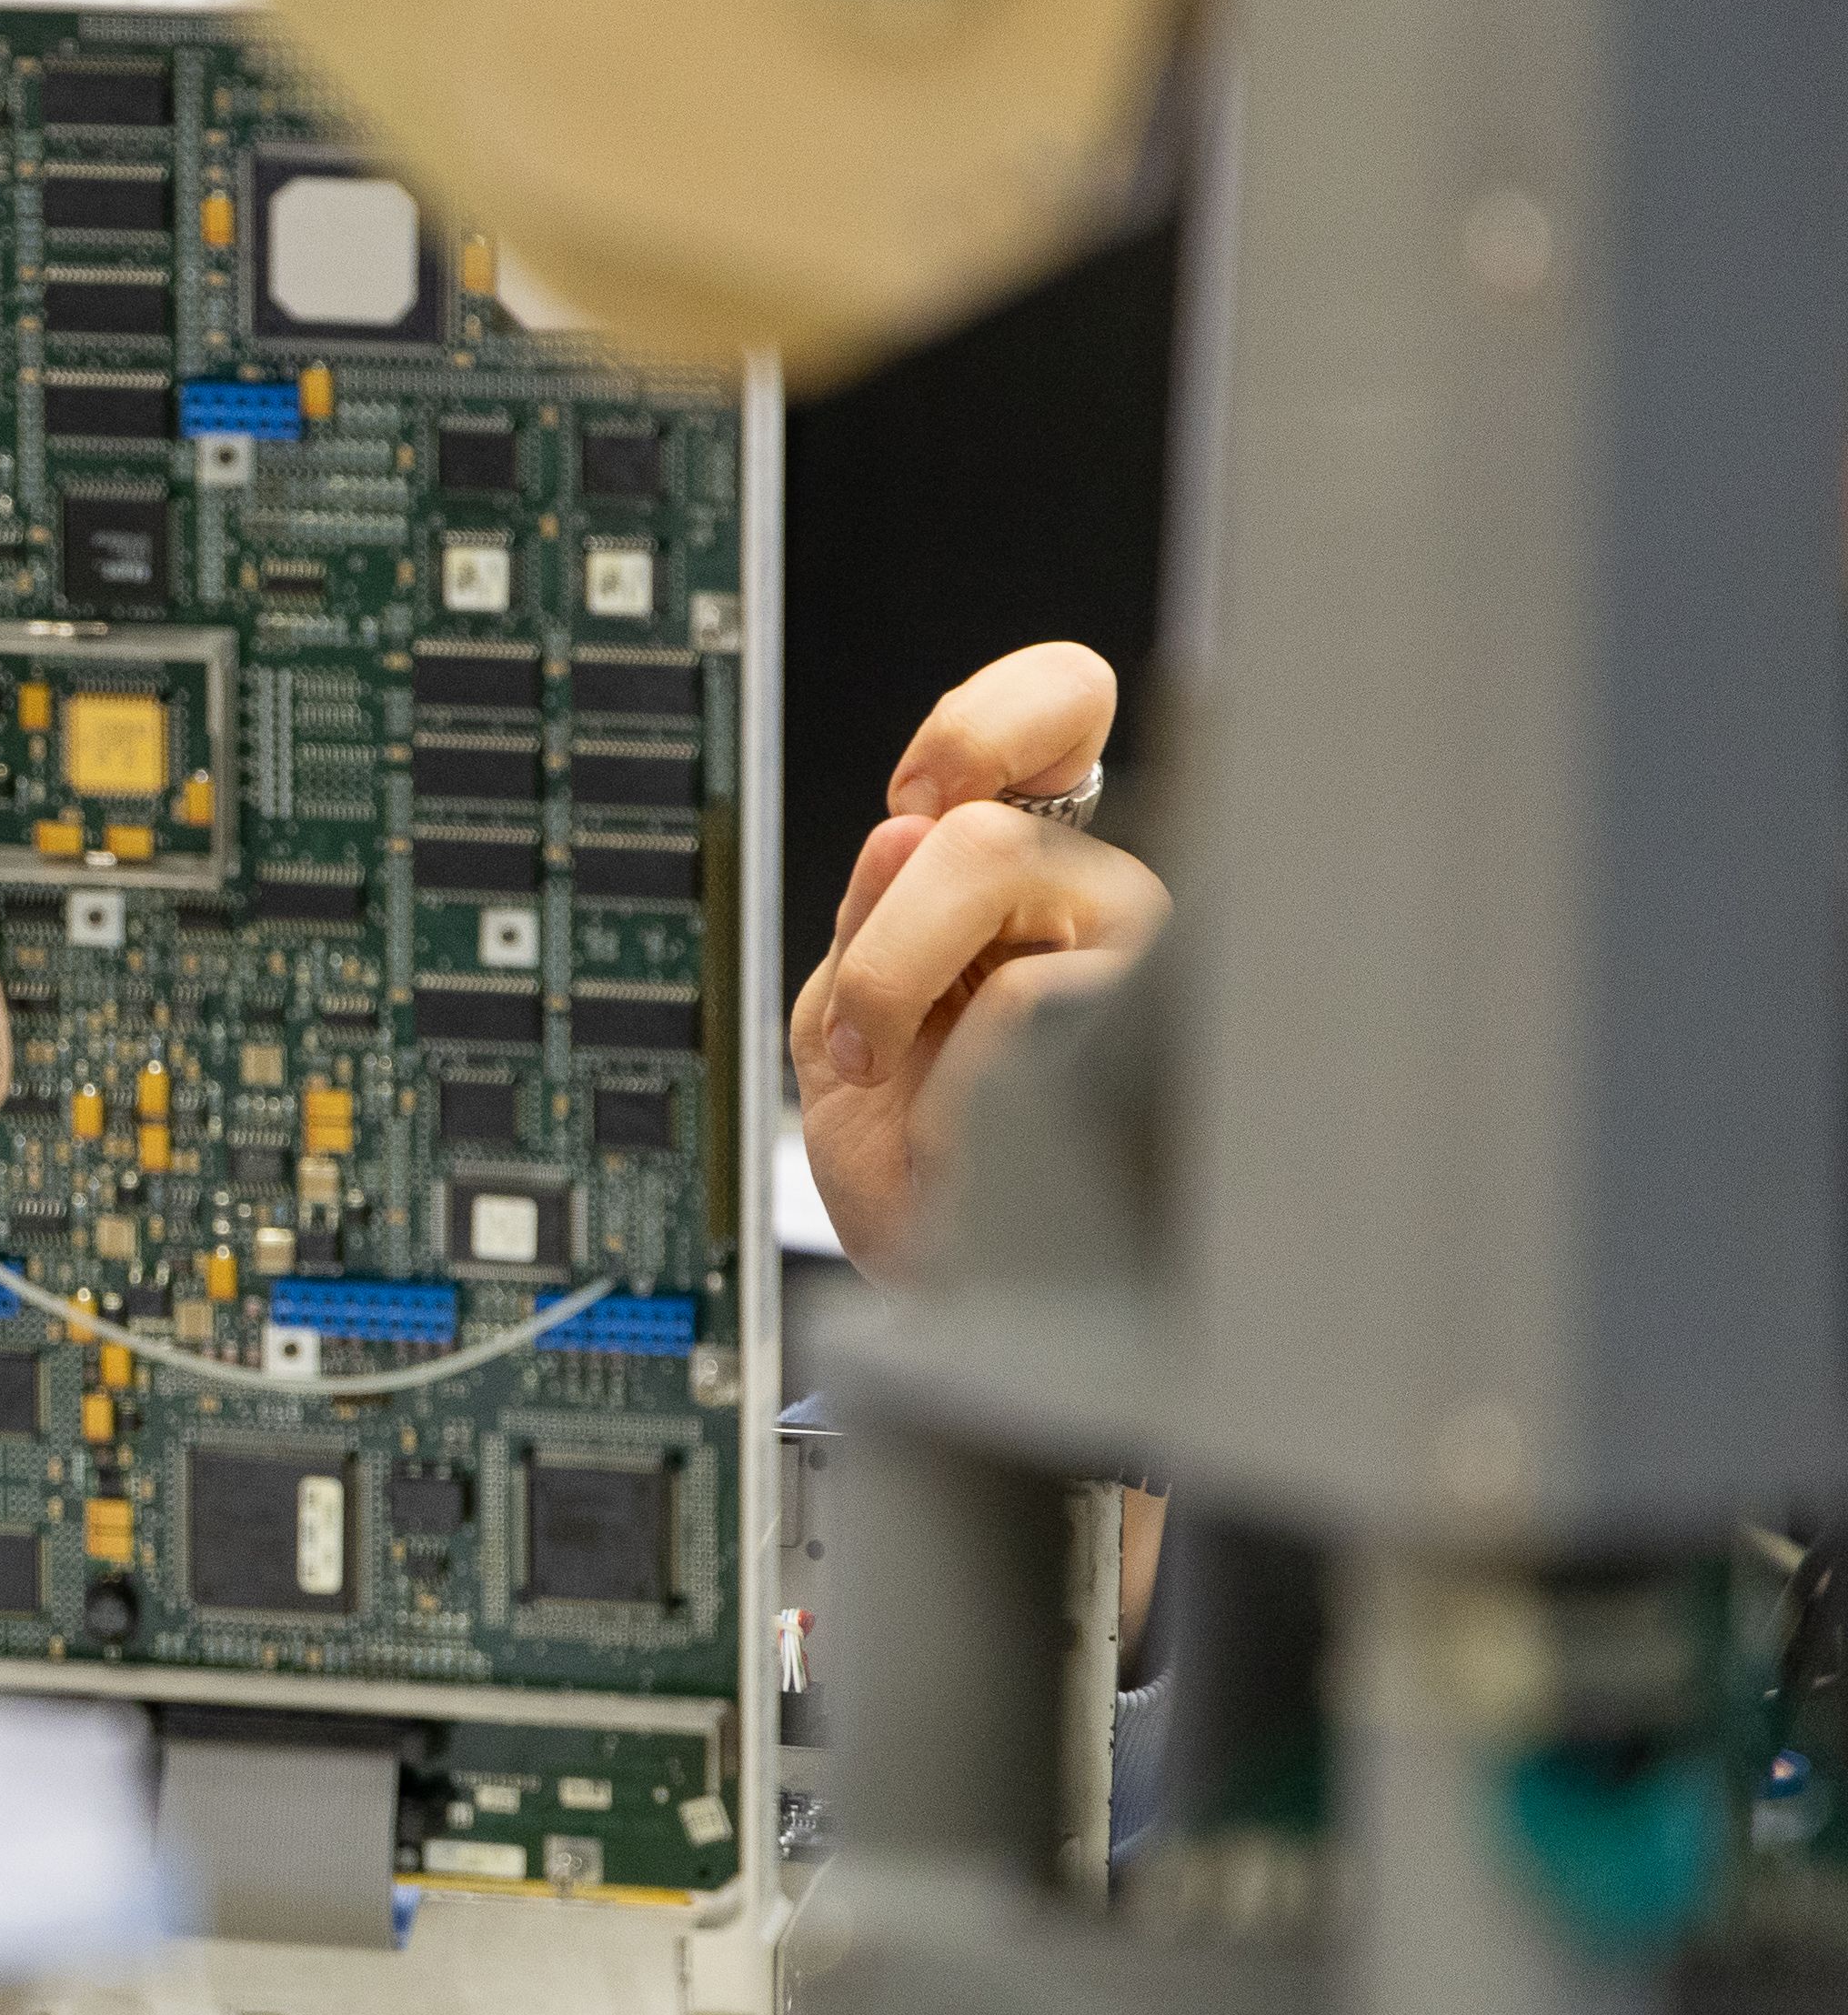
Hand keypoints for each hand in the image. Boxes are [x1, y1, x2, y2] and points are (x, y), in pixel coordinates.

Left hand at [790, 643, 1169, 1280]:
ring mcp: (1150, 957)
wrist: (964, 1306)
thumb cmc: (931, 1179)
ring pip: (992, 861)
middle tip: (869, 1029)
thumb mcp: (854, 1027)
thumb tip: (904, 829)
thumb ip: (867, 923)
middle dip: (885, 923)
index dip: (994, 712)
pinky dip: (950, 1072)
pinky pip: (1020, 987)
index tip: (917, 789)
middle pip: (987, 806)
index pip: (1067, 707)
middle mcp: (1109, 901)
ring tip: (905, 1091)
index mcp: (1030, 882)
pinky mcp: (1160, 1024)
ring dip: (895, 980)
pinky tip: (969, 1138)